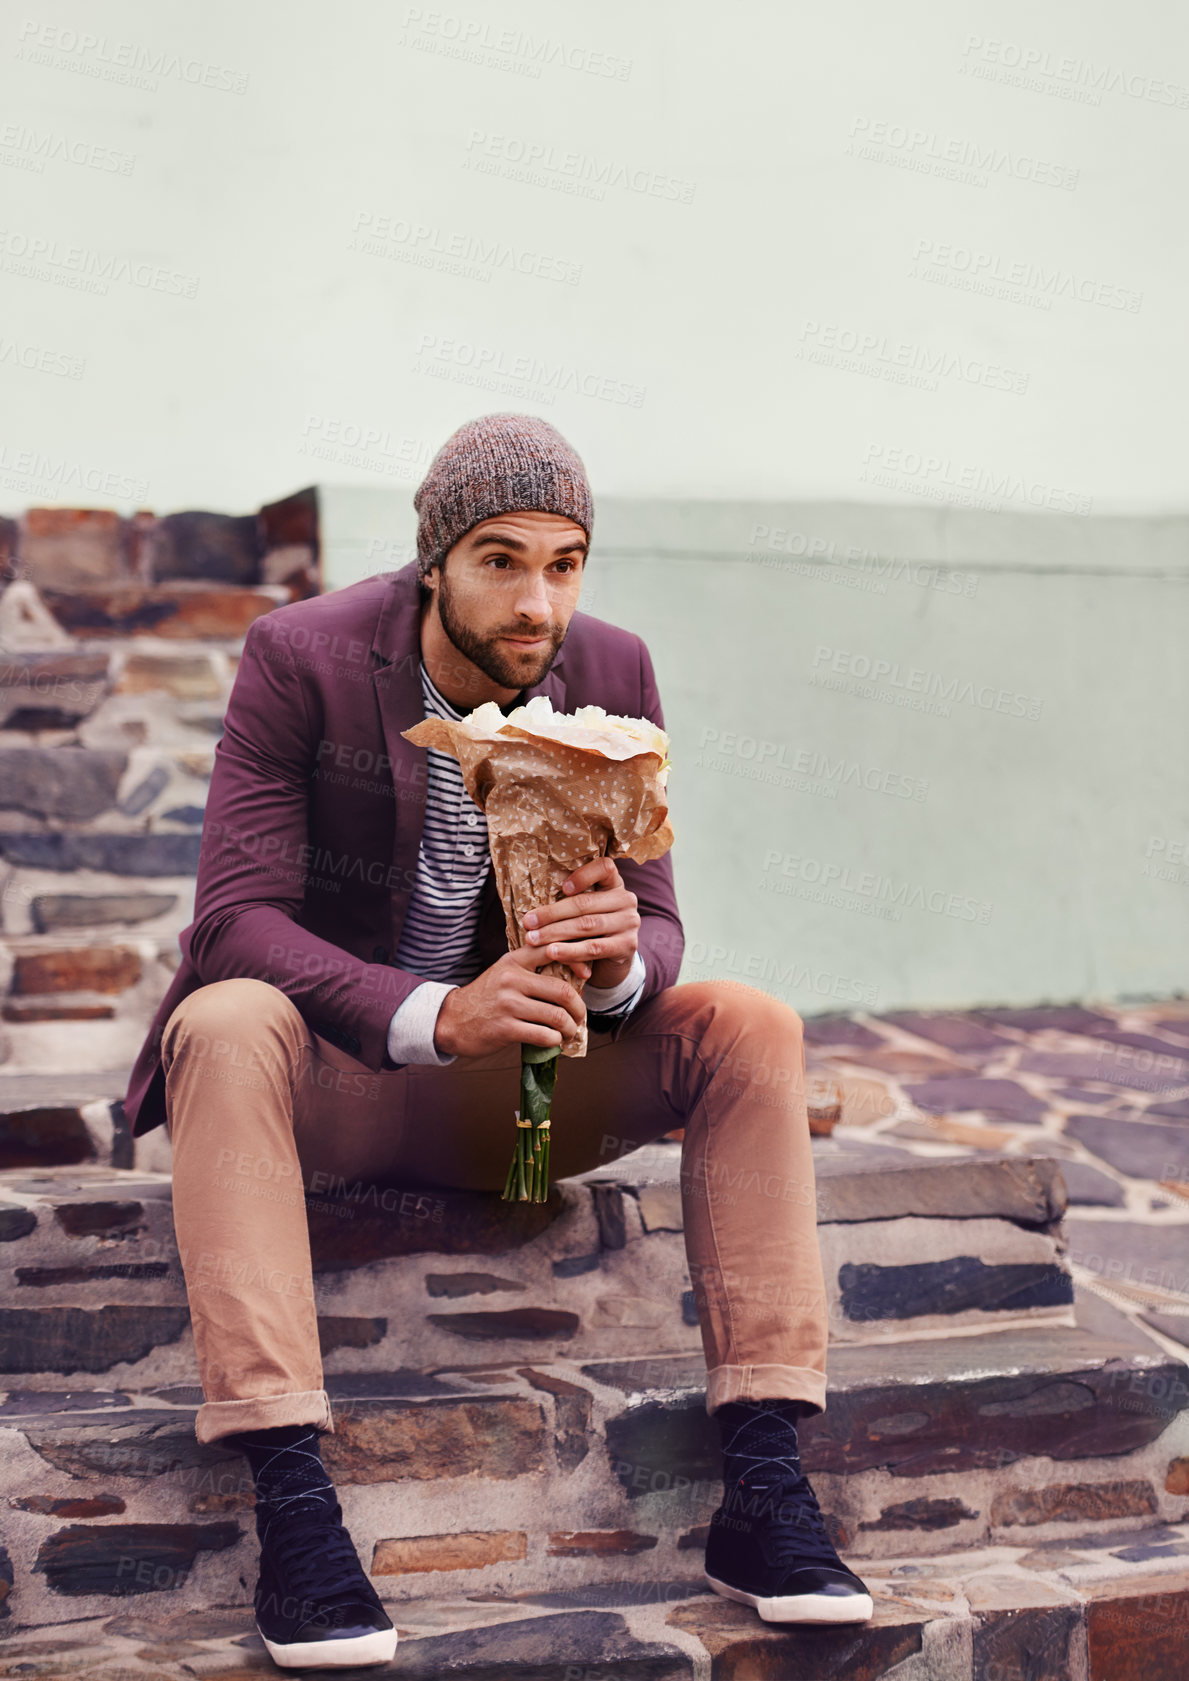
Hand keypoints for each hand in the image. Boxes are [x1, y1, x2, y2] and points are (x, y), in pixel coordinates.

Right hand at [433, 946, 591, 1058]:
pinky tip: (554, 1042)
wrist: (452, 1020)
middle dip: (579, 1008)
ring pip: (556, 1016)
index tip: (586, 973)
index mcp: (514, 961)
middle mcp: (512, 979)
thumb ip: (530, 968)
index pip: (553, 950)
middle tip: (581, 1017)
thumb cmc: (485, 997)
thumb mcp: (503, 973)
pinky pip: (543, 1035)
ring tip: (570, 1032)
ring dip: (570, 1028)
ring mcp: (508, 1004)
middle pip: (562, 991)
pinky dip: (555, 1041)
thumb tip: (570, 974)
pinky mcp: (505, 1028)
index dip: (577, 959)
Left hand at [522, 856, 639, 989]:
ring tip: (533, 939)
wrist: (613, 962)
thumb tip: (533, 907)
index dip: (583, 875)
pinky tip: (552, 953)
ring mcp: (630, 922)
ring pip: (587, 925)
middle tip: (528, 922)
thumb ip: (571, 902)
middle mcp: (626, 900)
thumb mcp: (586, 912)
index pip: (605, 867)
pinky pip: (594, 948)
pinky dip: (570, 951)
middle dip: (552, 913)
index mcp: (615, 884)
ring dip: (555, 933)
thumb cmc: (591, 931)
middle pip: (586, 902)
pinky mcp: (627, 945)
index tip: (562, 888)